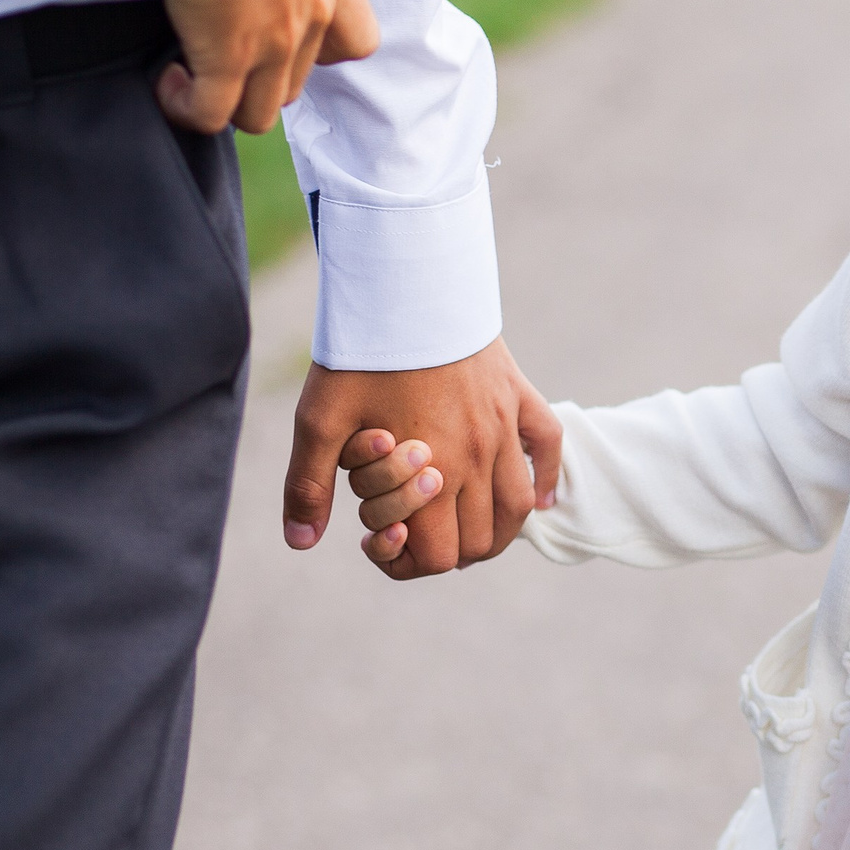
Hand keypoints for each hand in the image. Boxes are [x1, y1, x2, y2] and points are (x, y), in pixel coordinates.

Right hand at [156, 0, 379, 134]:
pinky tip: (170, 83)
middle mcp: (313, 15)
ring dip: (224, 101)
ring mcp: (274, 42)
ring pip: (260, 111)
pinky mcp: (226, 56)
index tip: (283, 36)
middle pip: (298, 82)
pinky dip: (188, 109)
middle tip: (216, 52)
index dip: (324, 52)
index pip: (359, 41)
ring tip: (189, 75)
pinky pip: (212, 114)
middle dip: (257, 78)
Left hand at [283, 336, 562, 578]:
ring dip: (495, 533)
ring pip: (518, 509)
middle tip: (413, 533)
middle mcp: (477, 458)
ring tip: (463, 528)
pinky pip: (549, 446)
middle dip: (445, 552)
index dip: (404, 563)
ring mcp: (504, 429)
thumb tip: (300, 543)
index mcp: (431, 471)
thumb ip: (308, 485)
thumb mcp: (320, 419)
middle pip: (479, 542)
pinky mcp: (519, 398)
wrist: (408, 286)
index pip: (436, 554)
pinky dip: (546, 479)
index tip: (376, 541)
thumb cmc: (362, 354)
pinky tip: (537, 497)